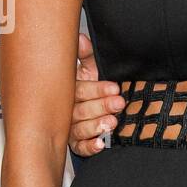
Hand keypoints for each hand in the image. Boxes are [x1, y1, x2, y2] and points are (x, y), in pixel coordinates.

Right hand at [69, 31, 123, 155]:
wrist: (94, 108)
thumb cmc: (92, 86)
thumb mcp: (91, 69)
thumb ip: (87, 55)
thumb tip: (79, 38)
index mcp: (70, 91)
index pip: (80, 90)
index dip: (97, 89)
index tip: (115, 87)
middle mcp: (67, 110)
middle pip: (81, 110)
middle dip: (101, 106)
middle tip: (118, 103)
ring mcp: (71, 128)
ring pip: (80, 129)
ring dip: (96, 126)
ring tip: (112, 122)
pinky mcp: (77, 144)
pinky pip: (81, 148)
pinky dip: (90, 147)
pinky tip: (100, 144)